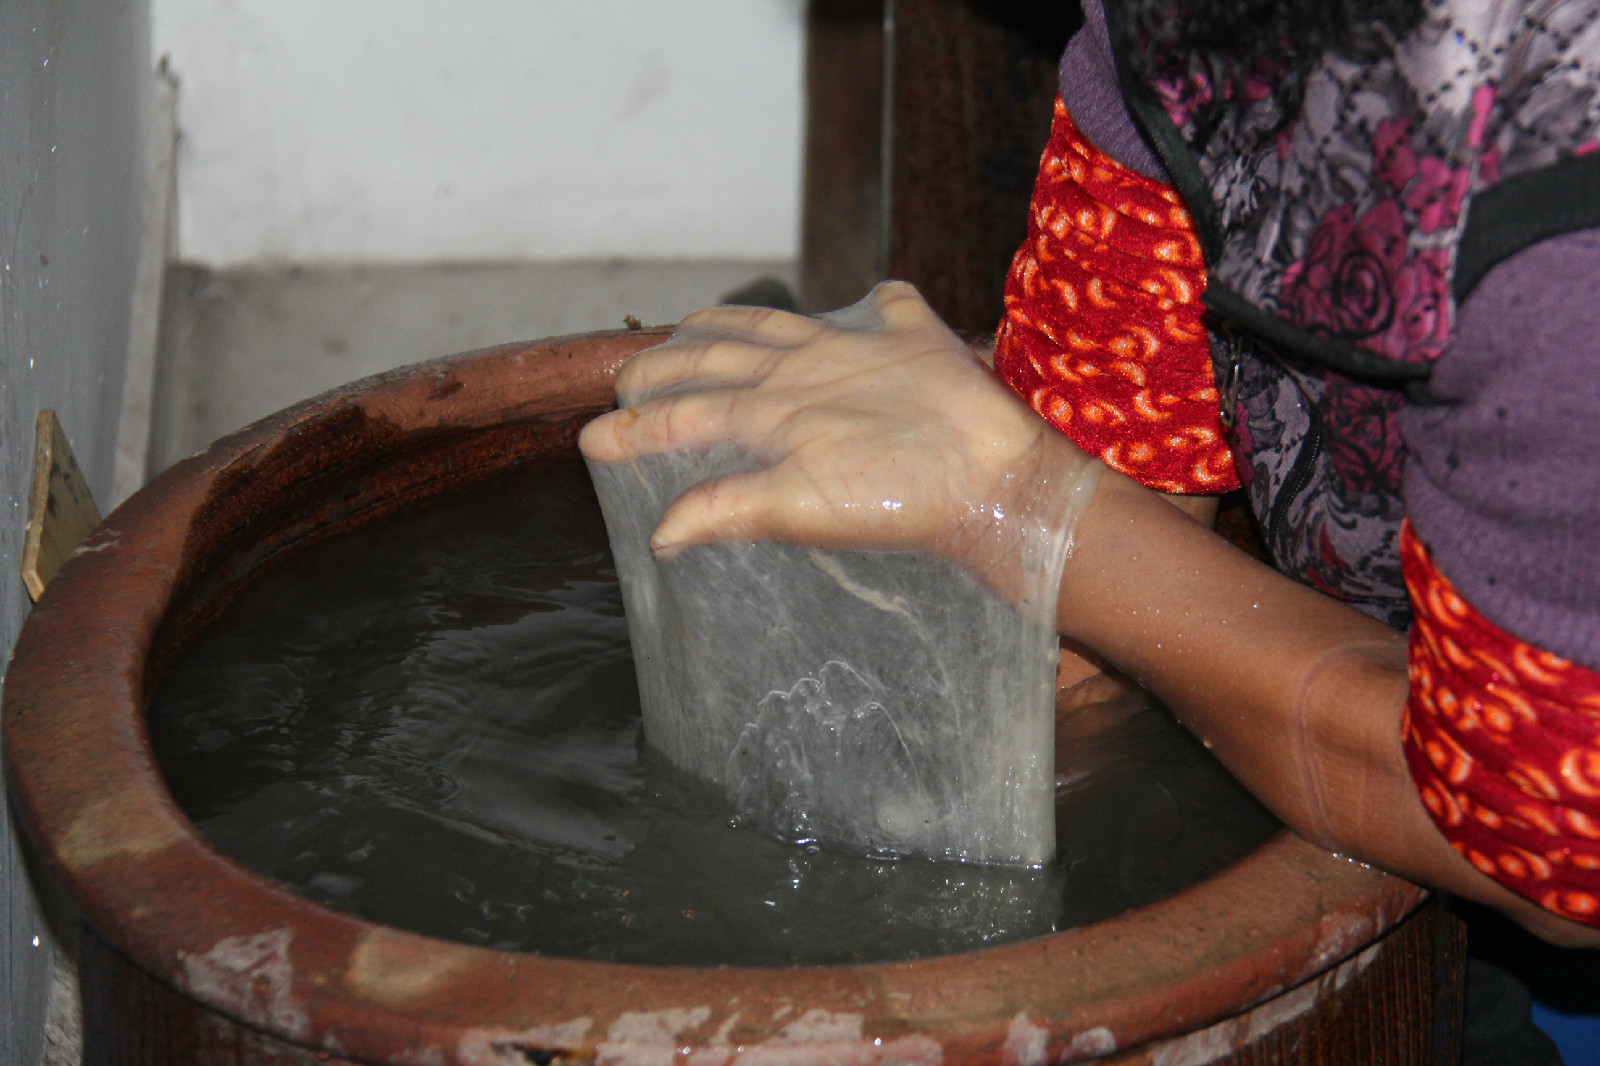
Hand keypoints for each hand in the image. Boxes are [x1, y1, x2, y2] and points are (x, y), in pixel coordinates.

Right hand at [578, 282, 1101, 608]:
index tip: (591, 438)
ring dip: (732, 323)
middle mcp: (805, 367)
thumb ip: (726, 510)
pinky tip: (873, 302)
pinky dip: (876, 305)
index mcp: (773, 409)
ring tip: (699, 324)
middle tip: (630, 378)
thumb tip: (662, 530)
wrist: (997, 474)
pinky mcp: (917, 340)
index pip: (686, 417)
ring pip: (777, 323)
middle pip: (718, 356)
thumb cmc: (901, 501)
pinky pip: (890, 308)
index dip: (634, 429)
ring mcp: (859, 348)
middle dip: (667, 365)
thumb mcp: (800, 511)